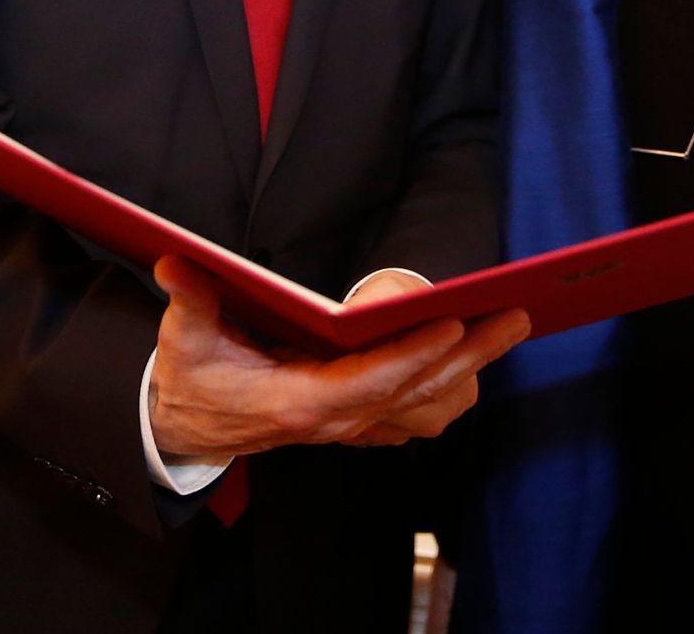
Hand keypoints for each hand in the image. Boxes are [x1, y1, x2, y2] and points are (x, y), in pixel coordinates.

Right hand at [146, 257, 522, 461]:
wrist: (186, 431)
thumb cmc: (191, 379)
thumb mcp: (183, 340)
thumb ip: (189, 301)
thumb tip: (177, 260)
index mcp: (297, 404)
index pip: (369, 384)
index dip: (413, 356)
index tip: (454, 323)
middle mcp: (333, 422)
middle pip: (416, 394)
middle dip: (469, 354)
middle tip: (516, 315)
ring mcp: (348, 428)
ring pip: (425, 408)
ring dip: (470, 370)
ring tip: (509, 327)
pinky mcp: (355, 425)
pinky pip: (415, 415)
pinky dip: (450, 390)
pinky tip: (477, 361)